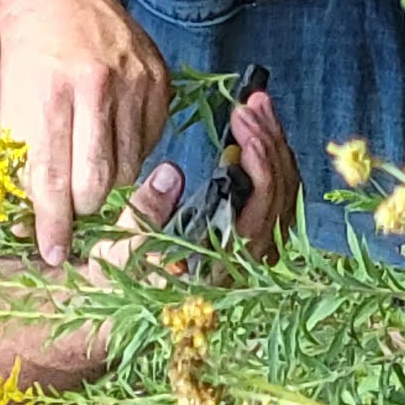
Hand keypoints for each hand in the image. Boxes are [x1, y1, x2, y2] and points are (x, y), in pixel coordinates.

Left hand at [0, 0, 170, 263]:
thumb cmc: (28, 59)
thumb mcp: (12, 109)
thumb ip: (21, 167)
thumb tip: (29, 228)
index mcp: (51, 95)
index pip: (53, 178)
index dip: (53, 224)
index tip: (54, 253)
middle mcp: (96, 86)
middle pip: (99, 180)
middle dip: (85, 208)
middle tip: (75, 210)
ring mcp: (134, 81)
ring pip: (131, 166)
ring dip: (110, 180)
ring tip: (92, 167)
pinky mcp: (159, 79)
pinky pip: (152, 141)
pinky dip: (133, 151)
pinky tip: (114, 137)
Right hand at [104, 89, 298, 267]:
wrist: (128, 301)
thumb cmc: (122, 280)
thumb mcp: (119, 252)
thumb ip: (144, 215)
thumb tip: (172, 173)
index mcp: (221, 268)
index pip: (262, 213)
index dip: (261, 168)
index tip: (244, 128)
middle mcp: (249, 262)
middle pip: (282, 195)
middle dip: (269, 142)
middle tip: (252, 103)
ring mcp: (257, 249)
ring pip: (285, 191)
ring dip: (273, 144)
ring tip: (256, 106)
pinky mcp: (254, 235)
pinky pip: (278, 192)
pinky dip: (271, 157)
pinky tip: (256, 130)